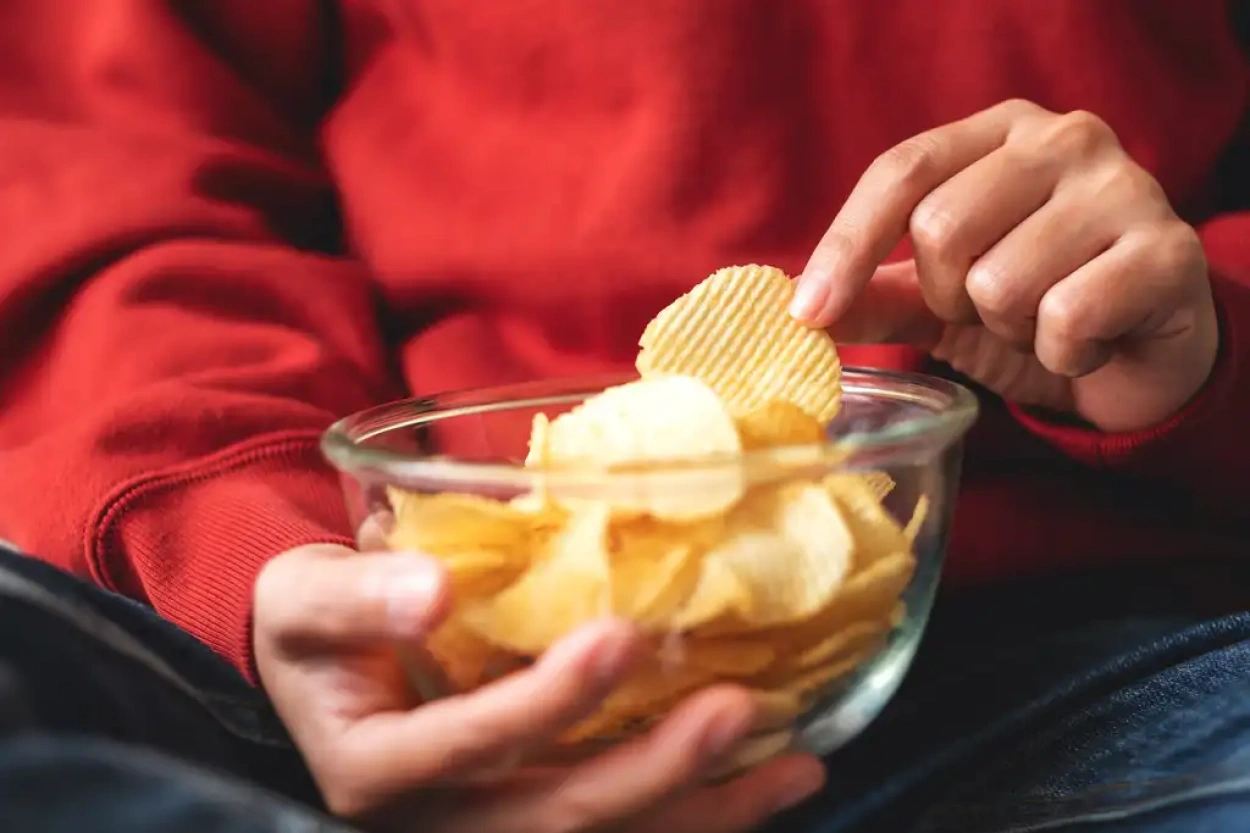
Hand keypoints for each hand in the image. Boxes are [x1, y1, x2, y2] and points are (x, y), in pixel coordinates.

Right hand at [254, 543, 823, 832]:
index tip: (618, 637)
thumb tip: (434, 591)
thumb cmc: (319, 628)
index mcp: (376, 767)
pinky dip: (699, 819)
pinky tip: (768, 786)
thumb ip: (355, 597)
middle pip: (554, 818)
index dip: (546, 703)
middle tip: (735, 708)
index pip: (468, 747)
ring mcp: (489, 831)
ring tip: (793, 764)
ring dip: (704, 811)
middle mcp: (435, 824)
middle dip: (654, 770)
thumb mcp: (305, 598)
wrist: (324, 676)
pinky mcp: (530, 824)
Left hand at [791, 98, 1217, 432]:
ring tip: (1047, 321)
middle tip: (992, 309)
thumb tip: (797, 308)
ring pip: (1001, 283)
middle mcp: (1066, 139)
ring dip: (1009, 330)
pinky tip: (1090, 342)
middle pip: (943, 228)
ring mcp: (1126, 187)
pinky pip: (1066, 317)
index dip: (846, 244)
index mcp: (1002, 130)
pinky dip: (1062, 353)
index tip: (807, 313)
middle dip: (950, 298)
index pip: (902, 170)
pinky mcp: (1170, 251)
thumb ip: (875, 295)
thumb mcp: (943, 298)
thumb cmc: (1037, 306)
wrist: (1146, 353)